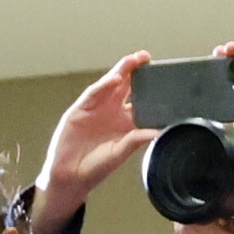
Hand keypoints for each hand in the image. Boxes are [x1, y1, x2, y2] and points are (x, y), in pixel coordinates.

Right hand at [30, 52, 154, 233]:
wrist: (71, 177)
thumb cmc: (96, 167)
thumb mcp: (120, 153)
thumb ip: (135, 140)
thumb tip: (157, 131)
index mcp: (125, 122)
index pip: (139, 99)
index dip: (149, 87)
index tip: (162, 75)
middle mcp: (111, 111)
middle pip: (125, 86)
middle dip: (135, 71)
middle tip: (146, 57)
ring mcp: (95, 109)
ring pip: (109, 85)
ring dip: (120, 72)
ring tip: (132, 60)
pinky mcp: (79, 110)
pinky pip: (93, 94)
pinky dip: (103, 86)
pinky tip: (114, 79)